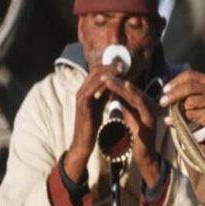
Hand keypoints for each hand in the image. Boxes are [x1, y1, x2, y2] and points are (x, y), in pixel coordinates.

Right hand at [65, 63, 121, 181]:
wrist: (83, 142)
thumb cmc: (92, 126)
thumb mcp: (100, 107)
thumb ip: (105, 96)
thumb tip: (114, 86)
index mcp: (85, 90)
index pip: (97, 72)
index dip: (109, 67)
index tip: (122, 64)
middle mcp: (81, 91)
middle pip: (95, 71)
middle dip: (110, 66)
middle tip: (123, 63)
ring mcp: (81, 96)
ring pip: (94, 77)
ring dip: (108, 72)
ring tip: (121, 69)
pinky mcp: (83, 104)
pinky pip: (93, 89)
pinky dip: (103, 84)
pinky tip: (114, 82)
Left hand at [102, 75, 160, 186]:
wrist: (144, 156)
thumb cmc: (137, 138)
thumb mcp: (130, 118)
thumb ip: (126, 106)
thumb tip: (117, 93)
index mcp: (145, 105)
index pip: (129, 91)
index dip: (117, 82)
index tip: (104, 76)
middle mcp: (150, 106)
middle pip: (132, 90)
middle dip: (118, 81)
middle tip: (104, 73)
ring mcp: (151, 113)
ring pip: (136, 95)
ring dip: (122, 86)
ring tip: (109, 79)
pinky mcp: (150, 120)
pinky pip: (140, 105)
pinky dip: (133, 95)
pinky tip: (123, 88)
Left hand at [160, 70, 204, 148]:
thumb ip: (190, 93)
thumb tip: (167, 95)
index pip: (188, 75)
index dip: (175, 82)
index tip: (165, 90)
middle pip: (187, 87)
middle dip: (172, 95)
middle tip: (162, 102)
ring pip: (188, 102)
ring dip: (179, 110)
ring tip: (176, 116)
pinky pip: (190, 115)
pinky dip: (179, 120)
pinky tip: (174, 123)